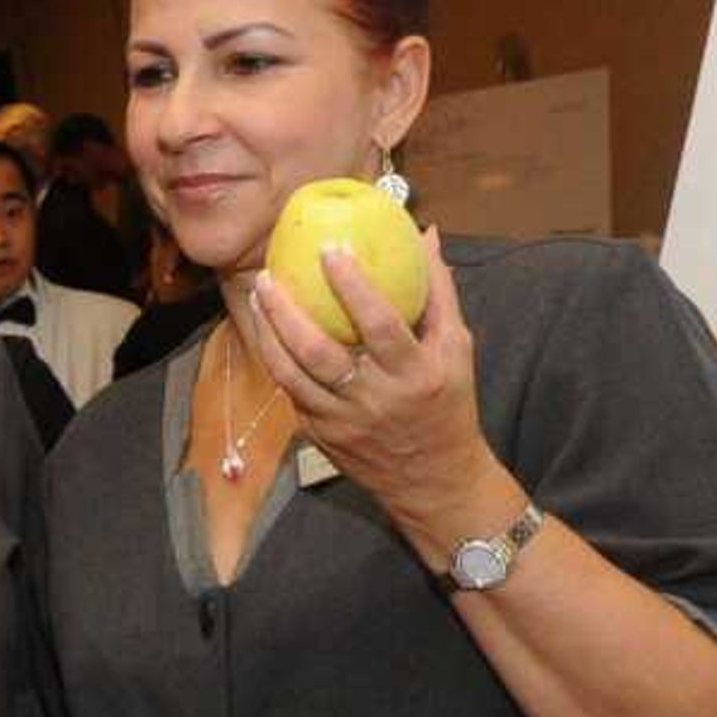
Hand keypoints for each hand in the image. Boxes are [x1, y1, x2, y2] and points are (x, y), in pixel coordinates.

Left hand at [240, 231, 512, 558]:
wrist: (434, 482)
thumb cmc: (448, 404)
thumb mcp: (456, 349)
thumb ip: (439, 291)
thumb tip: (425, 234)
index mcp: (416, 373)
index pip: (382, 324)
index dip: (354, 286)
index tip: (331, 248)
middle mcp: (376, 400)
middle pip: (320, 353)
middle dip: (287, 312)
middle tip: (269, 275)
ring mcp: (343, 422)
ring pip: (292, 376)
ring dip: (268, 335)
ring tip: (259, 298)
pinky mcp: (322, 437)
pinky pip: (292, 394)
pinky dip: (276, 361)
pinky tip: (266, 333)